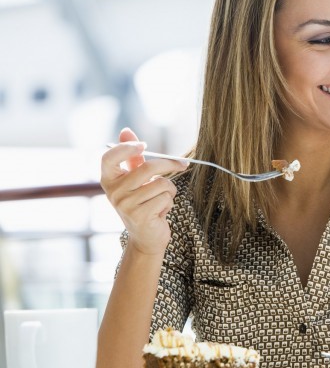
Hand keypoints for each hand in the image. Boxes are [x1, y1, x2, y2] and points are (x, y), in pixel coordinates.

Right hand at [100, 128, 187, 256]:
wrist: (145, 236)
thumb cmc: (141, 203)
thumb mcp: (135, 179)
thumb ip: (132, 157)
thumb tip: (126, 130)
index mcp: (109, 180)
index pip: (109, 157)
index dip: (126, 148)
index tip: (144, 144)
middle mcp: (113, 192)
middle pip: (148, 167)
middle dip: (170, 164)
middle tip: (183, 164)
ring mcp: (125, 205)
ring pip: (161, 184)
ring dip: (169, 191)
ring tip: (161, 200)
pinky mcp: (140, 216)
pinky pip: (166, 198)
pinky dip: (169, 203)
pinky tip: (160, 211)